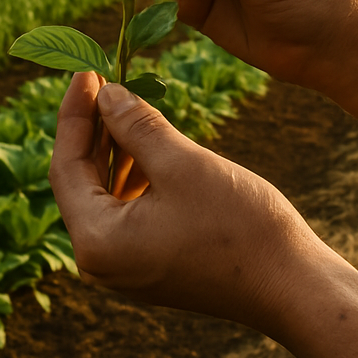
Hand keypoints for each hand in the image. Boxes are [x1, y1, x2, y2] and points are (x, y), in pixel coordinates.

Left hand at [49, 73, 357, 357]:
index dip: (74, 114)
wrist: (292, 286)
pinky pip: (127, 210)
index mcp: (97, 241)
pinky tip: (151, 144)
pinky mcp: (153, 263)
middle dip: (92, 129)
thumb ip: (136, 125)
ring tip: (130, 104)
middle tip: (104, 80)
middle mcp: (101, 261)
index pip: (65, 166)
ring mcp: (127, 266)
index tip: (86, 71)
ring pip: (105, 194)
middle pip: (79, 181)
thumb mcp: (183, 163)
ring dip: (114, 148)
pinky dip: (134, 173)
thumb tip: (106, 94)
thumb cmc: (238, 226)